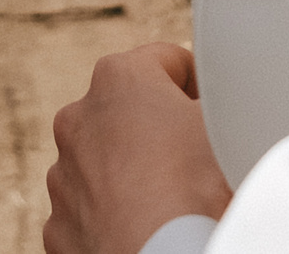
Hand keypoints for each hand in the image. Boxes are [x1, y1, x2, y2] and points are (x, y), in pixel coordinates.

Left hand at [44, 44, 231, 253]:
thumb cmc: (200, 188)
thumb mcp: (230, 124)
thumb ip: (219, 98)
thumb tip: (226, 102)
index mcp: (119, 78)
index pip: (169, 62)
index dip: (199, 87)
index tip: (213, 117)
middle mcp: (78, 118)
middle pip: (129, 112)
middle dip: (158, 130)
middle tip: (194, 161)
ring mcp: (62, 173)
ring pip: (104, 162)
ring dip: (132, 173)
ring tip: (169, 200)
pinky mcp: (59, 223)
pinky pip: (91, 210)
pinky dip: (113, 216)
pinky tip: (144, 227)